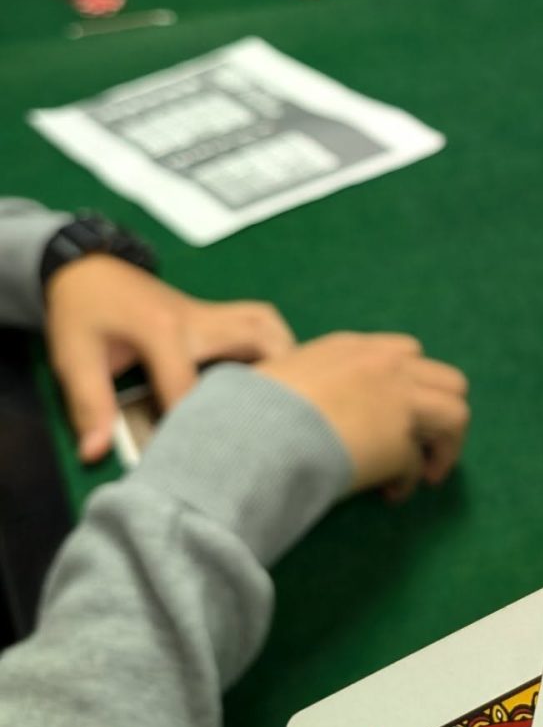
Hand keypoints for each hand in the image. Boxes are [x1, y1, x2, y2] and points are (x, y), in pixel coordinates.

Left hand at [45, 255, 293, 462]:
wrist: (87, 268)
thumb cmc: (81, 313)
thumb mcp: (73, 357)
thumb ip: (89, 405)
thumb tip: (96, 452)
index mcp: (163, 330)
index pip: (190, 388)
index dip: (191, 426)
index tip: (193, 458)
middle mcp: (199, 318)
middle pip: (258, 341)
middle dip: (273, 378)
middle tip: (277, 417)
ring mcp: (212, 312)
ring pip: (266, 325)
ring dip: (283, 354)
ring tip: (285, 391)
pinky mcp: (216, 314)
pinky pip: (260, 322)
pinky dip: (274, 343)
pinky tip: (273, 368)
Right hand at [255, 333, 469, 495]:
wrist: (251, 436)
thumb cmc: (247, 410)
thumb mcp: (278, 374)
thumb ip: (304, 377)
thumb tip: (293, 395)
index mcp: (354, 348)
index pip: (406, 354)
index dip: (409, 387)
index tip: (395, 413)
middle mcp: (386, 366)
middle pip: (449, 381)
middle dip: (442, 413)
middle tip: (427, 443)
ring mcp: (399, 401)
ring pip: (457, 415)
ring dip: (446, 448)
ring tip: (429, 473)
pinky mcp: (400, 441)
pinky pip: (419, 465)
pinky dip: (410, 482)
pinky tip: (390, 495)